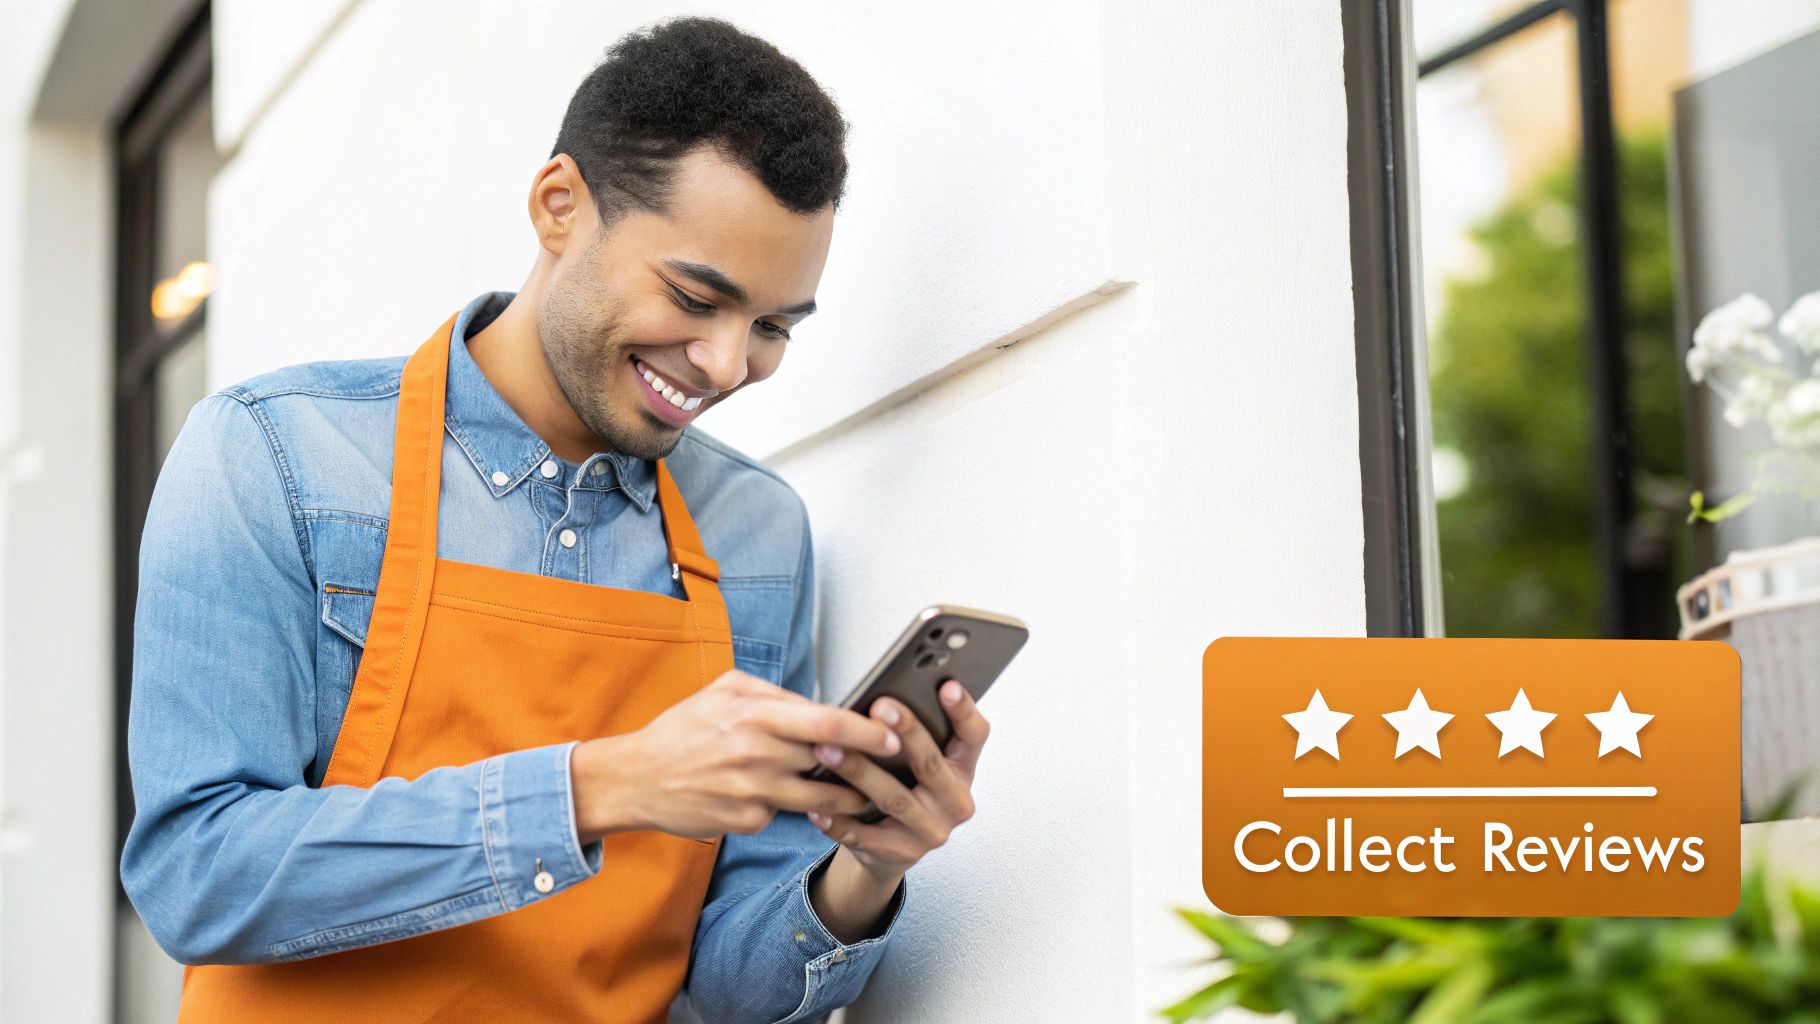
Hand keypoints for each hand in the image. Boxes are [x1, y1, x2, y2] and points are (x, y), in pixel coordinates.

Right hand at [570, 669, 900, 841]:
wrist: (636, 779)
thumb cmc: (683, 731)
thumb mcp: (725, 690)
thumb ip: (775, 694)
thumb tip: (818, 704)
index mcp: (755, 715)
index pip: (828, 722)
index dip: (868, 732)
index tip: (893, 737)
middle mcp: (757, 755)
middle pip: (830, 763)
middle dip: (863, 767)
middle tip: (889, 767)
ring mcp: (753, 793)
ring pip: (818, 798)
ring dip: (845, 797)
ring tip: (861, 792)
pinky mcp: (747, 822)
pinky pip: (784, 814)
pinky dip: (791, 807)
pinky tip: (785, 798)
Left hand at [805, 679, 988, 882]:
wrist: (893, 847)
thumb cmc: (904, 787)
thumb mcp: (917, 761)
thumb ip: (910, 734)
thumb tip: (880, 696)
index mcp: (962, 768)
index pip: (974, 735)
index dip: (963, 710)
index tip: (946, 685)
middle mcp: (955, 801)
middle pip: (931, 764)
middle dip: (905, 732)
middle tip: (879, 706)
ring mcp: (932, 831)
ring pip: (895, 798)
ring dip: (860, 772)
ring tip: (828, 750)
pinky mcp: (903, 854)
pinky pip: (867, 836)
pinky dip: (839, 821)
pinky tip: (817, 808)